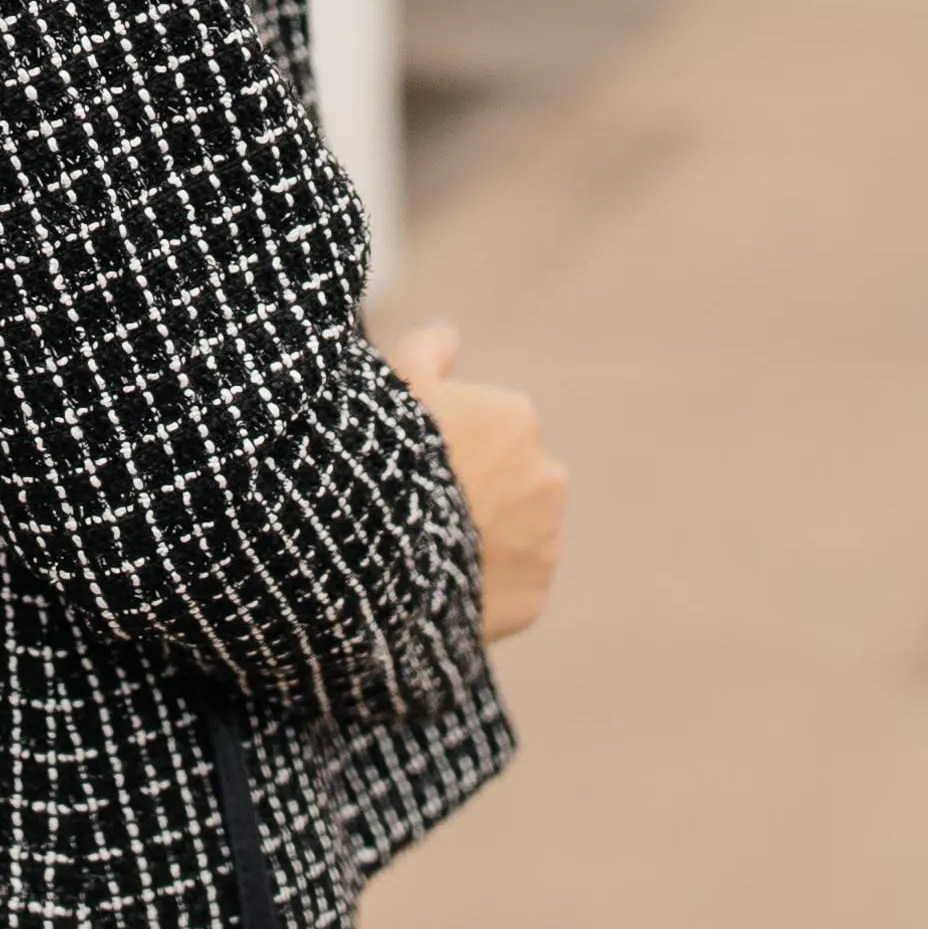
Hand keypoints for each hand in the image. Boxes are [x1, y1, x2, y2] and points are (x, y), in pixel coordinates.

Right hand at [386, 321, 568, 643]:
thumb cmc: (382, 457)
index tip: (412, 461)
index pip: (487, 427)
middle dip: (478, 491)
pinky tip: (440, 587)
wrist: (380, 556)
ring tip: (427, 553)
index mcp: (515, 418)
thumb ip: (427, 348)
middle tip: (419, 509)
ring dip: (485, 539)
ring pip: (516, 534)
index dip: (446, 444)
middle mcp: (547, 475)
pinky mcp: (535, 596)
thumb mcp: (391, 383)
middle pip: (509, 480)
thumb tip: (448, 332)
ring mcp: (546, 540)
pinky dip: (485, 586)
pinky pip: (510, 587)